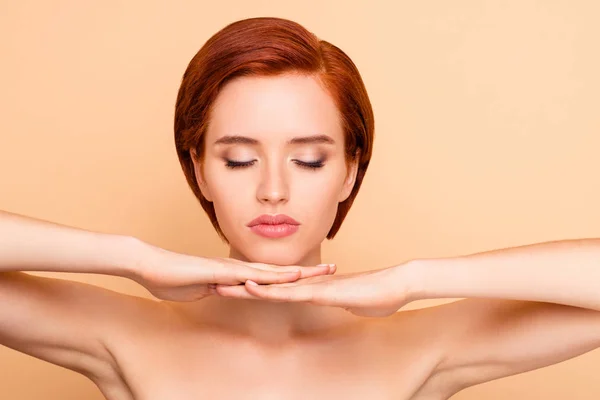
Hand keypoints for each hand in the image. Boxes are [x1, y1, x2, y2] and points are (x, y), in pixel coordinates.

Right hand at [130, 244, 335, 301]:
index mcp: (238, 274)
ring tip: (322, 272)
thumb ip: (218, 289)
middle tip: (333, 269)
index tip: (314, 277)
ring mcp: (233, 269)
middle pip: (280, 271)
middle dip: (307, 271)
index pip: (272, 276)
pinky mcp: (223, 272)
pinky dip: (273, 278)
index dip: (294, 276)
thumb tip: (225, 291)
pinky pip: (252, 276)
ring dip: (298, 272)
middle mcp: (240, 268)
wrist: (151, 266)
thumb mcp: (203, 289)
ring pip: (273, 271)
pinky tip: (289, 279)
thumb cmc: (173, 278)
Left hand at [215, 263, 413, 316]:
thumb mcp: (350, 303)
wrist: (399, 283)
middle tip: (214, 284)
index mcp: (312, 289)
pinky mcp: (324, 291)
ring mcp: (315, 287)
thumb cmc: (379, 295)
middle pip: (269, 285)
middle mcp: (309, 284)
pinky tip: (255, 290)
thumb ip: (337, 300)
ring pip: (275, 287)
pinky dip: (272, 292)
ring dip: (249, 287)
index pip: (278, 289)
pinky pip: (293, 293)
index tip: (232, 290)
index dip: (255, 289)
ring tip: (223, 286)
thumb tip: (331, 301)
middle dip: (241, 286)